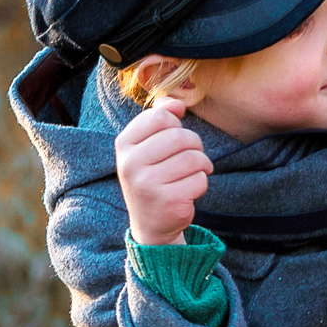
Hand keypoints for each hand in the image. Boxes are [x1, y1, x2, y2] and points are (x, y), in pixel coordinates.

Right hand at [116, 97, 211, 246]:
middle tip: (191, 157)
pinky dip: (201, 182)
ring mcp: (147, 185)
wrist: (151, 222)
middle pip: (180, 136)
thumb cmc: (153, 176)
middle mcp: (131, 164)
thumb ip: (159, 118)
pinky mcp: (168, 202)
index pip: (160, 116)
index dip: (175, 124)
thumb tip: (177, 103)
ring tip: (193, 173)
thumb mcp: (147, 146)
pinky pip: (200, 180)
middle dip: (194, 144)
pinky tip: (189, 190)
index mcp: (124, 145)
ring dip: (202, 164)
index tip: (173, 139)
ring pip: (194, 158)